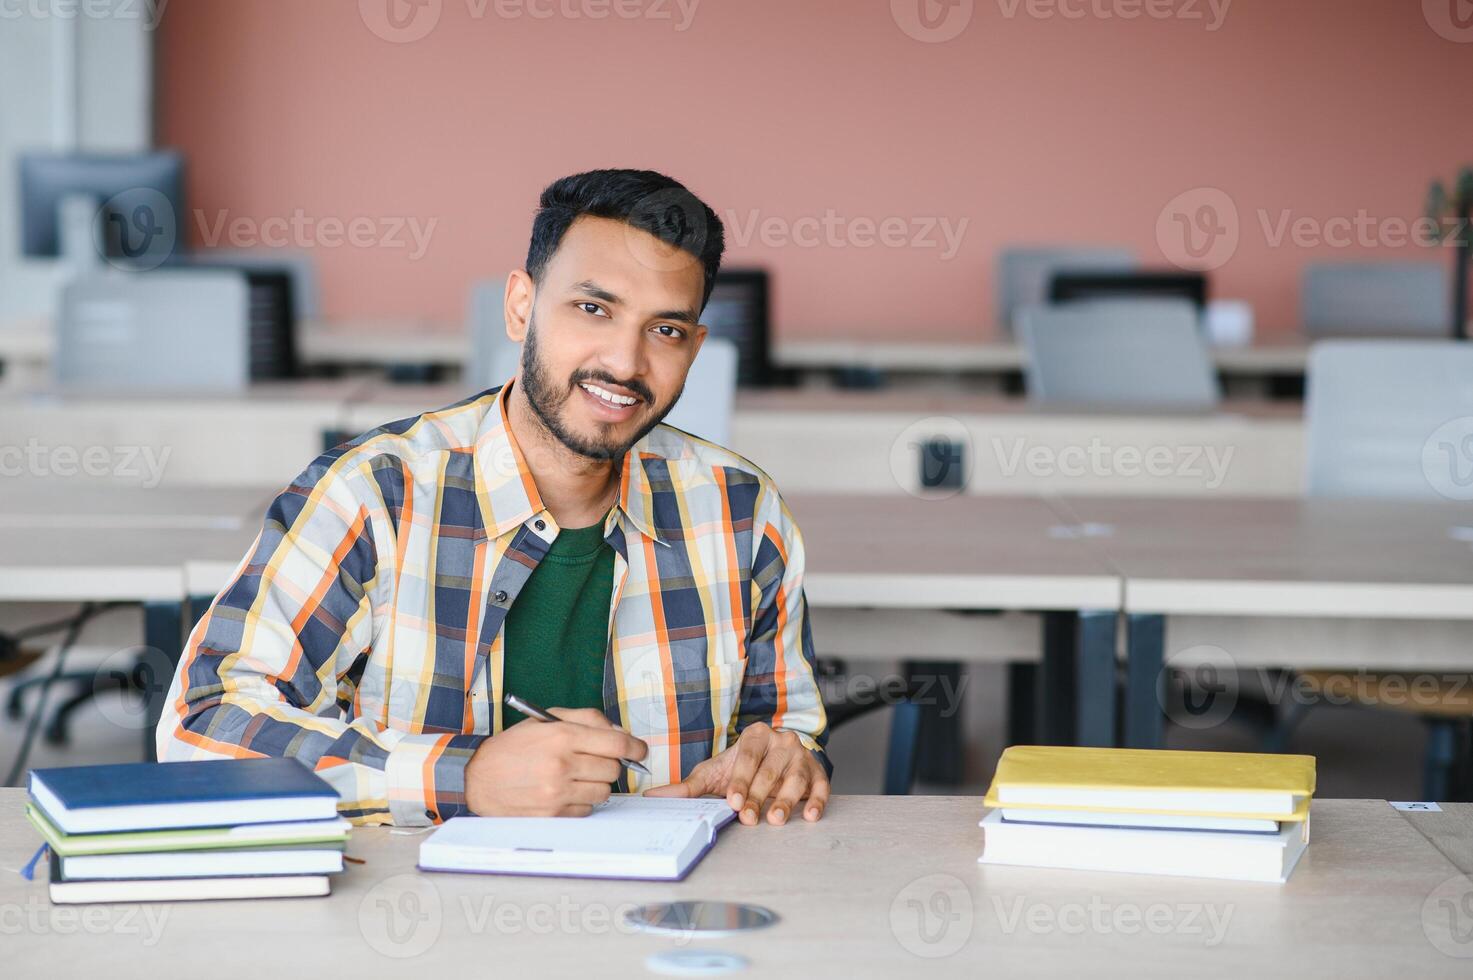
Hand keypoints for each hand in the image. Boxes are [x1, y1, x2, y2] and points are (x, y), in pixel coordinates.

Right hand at [464, 707, 648, 816]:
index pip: (617, 743)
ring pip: (603, 792)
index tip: (640, 750)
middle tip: (593, 762)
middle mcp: (562, 765)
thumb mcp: (547, 719)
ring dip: (596, 785)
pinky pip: (586, 810)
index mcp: (562, 736)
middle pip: (613, 769)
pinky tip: (562, 793)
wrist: (478, 778)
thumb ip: (587, 719)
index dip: (635, 747)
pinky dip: (580, 802)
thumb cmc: (515, 746)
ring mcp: (557, 793)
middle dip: (609, 764)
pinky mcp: (552, 815)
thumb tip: (621, 734)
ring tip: (574, 777)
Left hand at [644, 722, 828, 825]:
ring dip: (786, 800)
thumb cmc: (741, 768)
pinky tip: (810, 815)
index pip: (747, 756)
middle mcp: (781, 741)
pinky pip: (821, 785)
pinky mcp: (817, 772)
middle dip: (758, 795)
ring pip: (795, 778)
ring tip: (776, 819)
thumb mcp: (714, 773)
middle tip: (748, 816)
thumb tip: (652, 798)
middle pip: (770, 770)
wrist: (773, 760)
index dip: (741, 778)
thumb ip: (688, 787)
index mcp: (755, 735)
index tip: (733, 800)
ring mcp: (801, 756)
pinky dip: (817, 800)